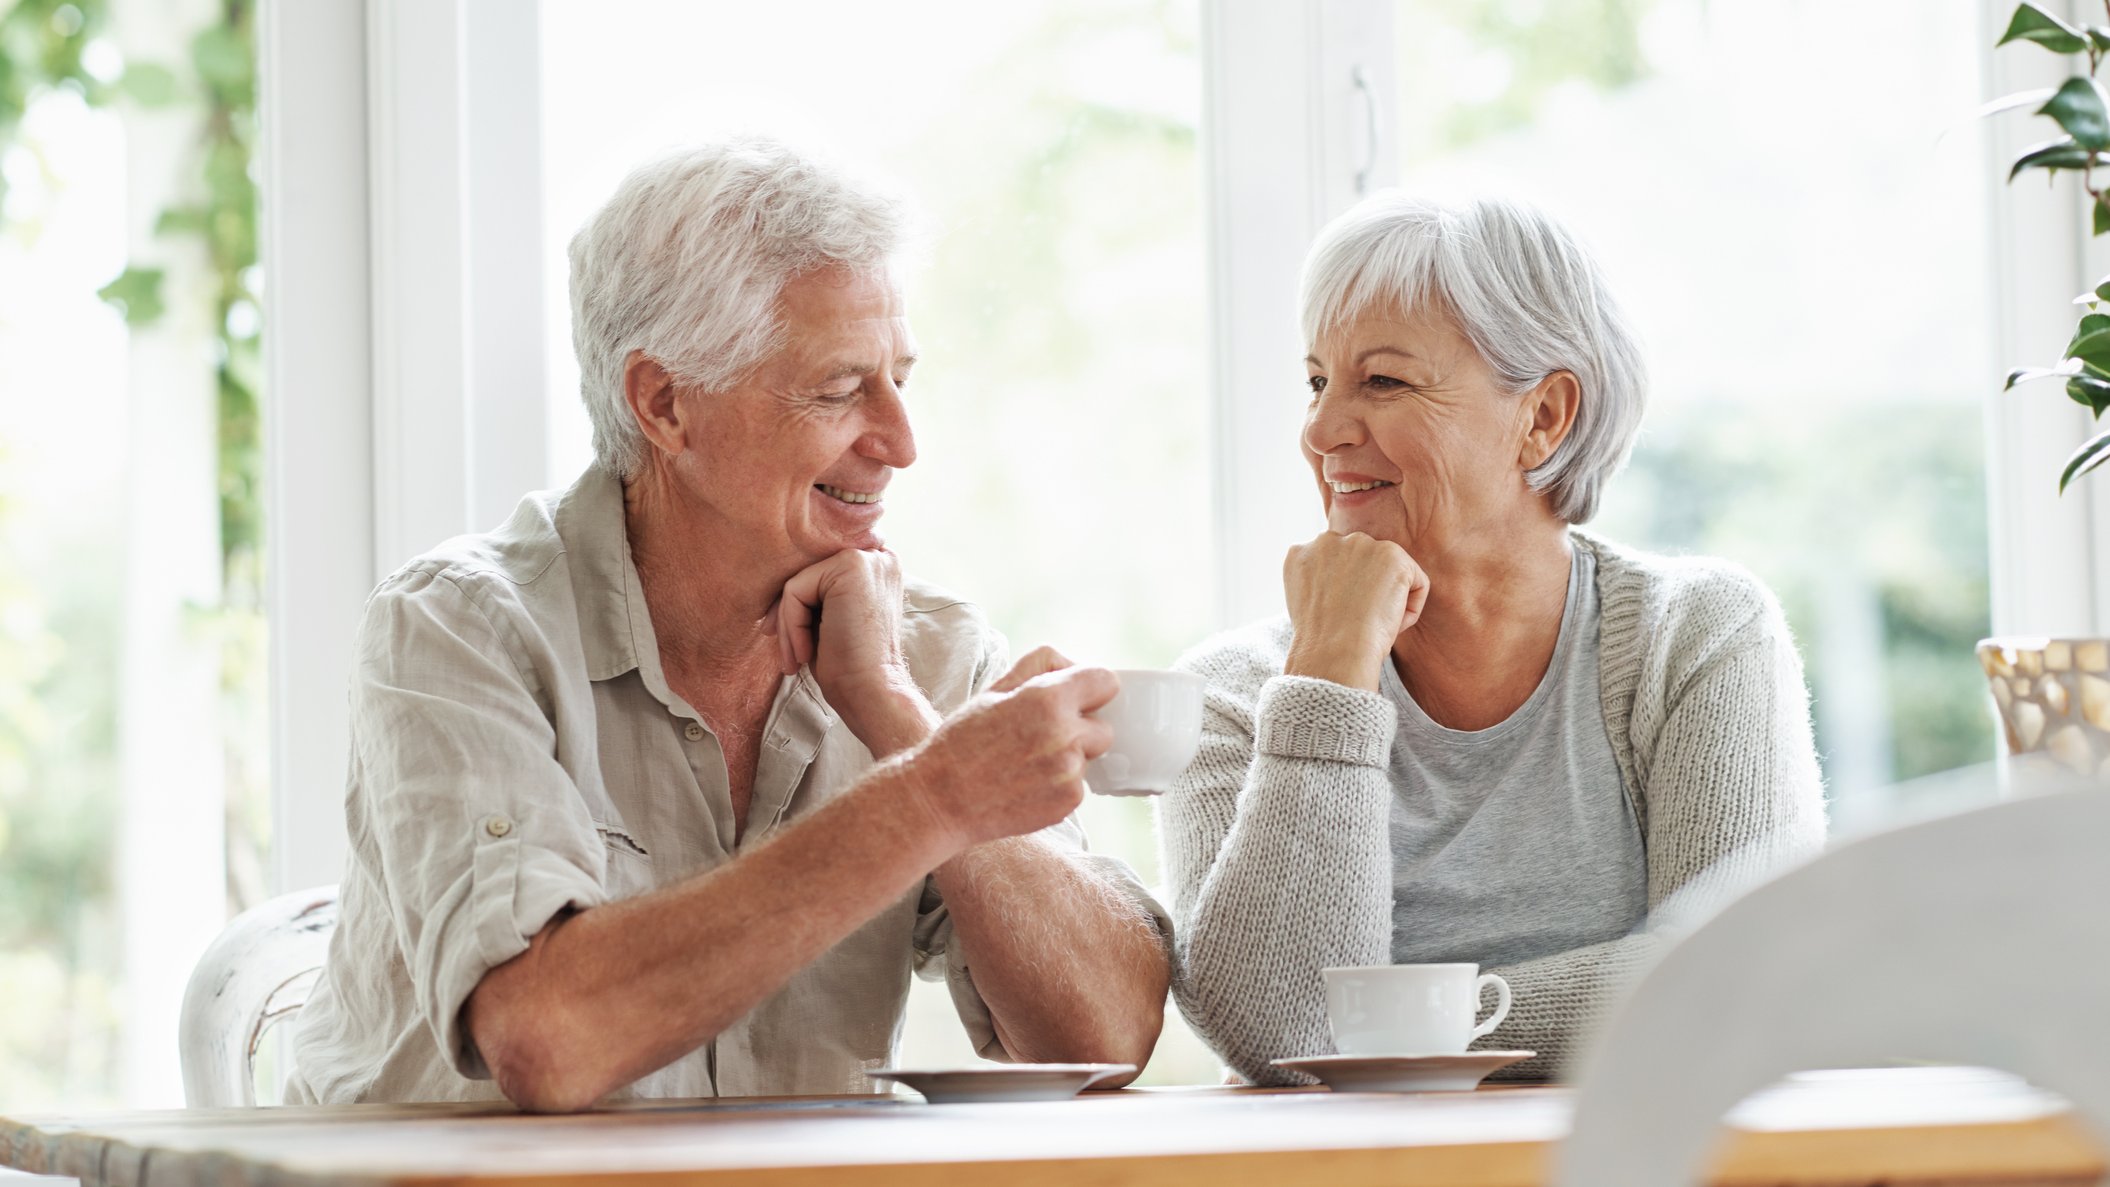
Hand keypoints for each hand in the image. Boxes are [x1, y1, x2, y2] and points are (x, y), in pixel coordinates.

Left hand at [770, 549, 933, 752]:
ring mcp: (867, 558)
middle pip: (806, 573)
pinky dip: (792, 626)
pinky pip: (795, 590)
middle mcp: (877, 556)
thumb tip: (774, 584)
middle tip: (787, 653)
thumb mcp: (830, 620)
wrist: (872, 692)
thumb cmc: (849, 666)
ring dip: (789, 625)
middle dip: (788, 613)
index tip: (788, 638)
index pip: (818, 572)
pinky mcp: (851, 567)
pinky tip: (805, 653)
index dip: (799, 603)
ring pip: (797, 582)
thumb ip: (815, 593)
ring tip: (796, 659)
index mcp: (877, 568)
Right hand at [896, 657, 1119, 849]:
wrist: (940, 799)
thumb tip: (1075, 665)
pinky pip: (1078, 786)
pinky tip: (1027, 785)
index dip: (1093, 689)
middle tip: (1041, 737)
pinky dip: (1060, 786)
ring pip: (1089, 758)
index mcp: (1048, 698)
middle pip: (1104, 727)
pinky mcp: (1068, 801)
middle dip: (1081, 729)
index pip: (1106, 681)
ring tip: (1027, 763)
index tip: (1080, 699)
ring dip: (1069, 759)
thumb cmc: (963, 740)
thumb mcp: (995, 690)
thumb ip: (1040, 666)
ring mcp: (1070, 771)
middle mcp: (1065, 734)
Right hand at [1281, 530, 1428, 691]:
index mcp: (1300, 554)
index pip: (1335, 565)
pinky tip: (1391, 623)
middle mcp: (1327, 540)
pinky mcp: (1393, 555)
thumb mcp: (1310, 606)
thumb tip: (1351, 588)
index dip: (1344, 595)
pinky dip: (1411, 609)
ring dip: (1388, 599)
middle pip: (1364, 564)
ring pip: (1390, 573)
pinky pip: (1417, 583)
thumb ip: (1324, 583)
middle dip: (1367, 590)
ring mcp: (1360, 544)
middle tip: (1359, 622)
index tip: (1343, 619)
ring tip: (1372, 624)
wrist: (1334, 652)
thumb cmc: (1322, 645)